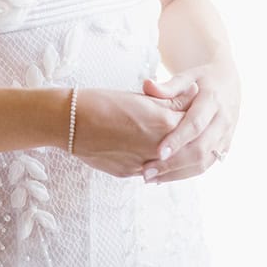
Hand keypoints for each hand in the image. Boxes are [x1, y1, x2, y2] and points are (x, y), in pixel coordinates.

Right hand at [73, 83, 197, 177]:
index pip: (194, 122)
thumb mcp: (141, 97)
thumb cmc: (104, 101)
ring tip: (167, 140)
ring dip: (174, 155)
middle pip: (187, 148)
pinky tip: (151, 153)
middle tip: (186, 128)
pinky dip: (155, 163)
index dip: (196, 115)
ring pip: (170, 164)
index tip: (195, 108)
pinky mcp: (129, 174)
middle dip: (190, 139)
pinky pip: (151, 170)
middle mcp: (159, 148)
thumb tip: (195, 92)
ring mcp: (144, 164)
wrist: (71, 122)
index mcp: (165, 123)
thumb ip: (172, 100)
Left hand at [140, 57, 240, 183]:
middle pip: (201, 148)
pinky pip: (206, 164)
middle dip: (174, 163)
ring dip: (178, 173)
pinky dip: (186, 172)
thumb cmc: (202, 79)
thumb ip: (167, 86)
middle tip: (147, 171)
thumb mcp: (187, 76)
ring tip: (152, 178)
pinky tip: (165, 176)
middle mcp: (223, 121)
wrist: (228, 83)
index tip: (159, 153)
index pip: (196, 124)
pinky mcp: (224, 147)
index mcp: (213, 100)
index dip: (178, 139)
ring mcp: (225, 136)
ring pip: (204, 161)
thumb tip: (147, 86)